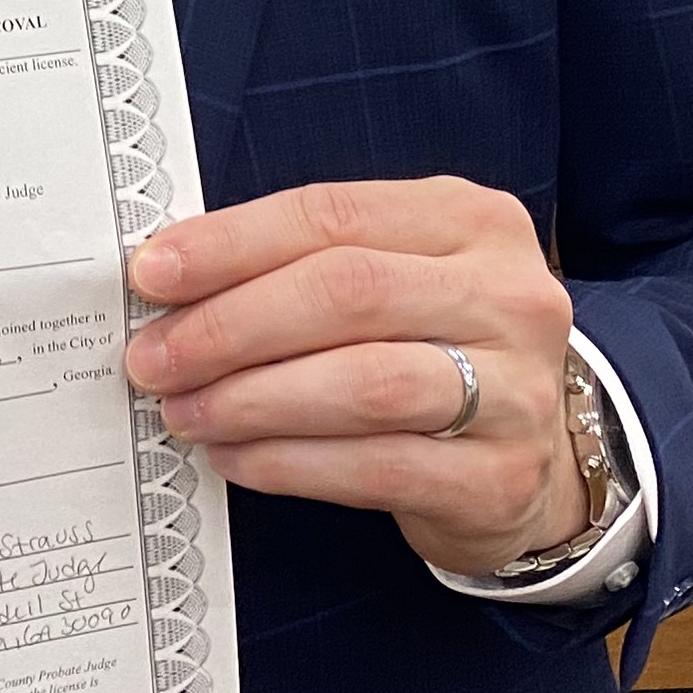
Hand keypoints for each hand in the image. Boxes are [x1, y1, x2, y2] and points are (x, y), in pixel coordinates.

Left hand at [124, 176, 583, 579]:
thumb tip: (172, 278)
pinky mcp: (502, 478)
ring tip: (185, 410)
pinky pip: (377, 466)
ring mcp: (517, 390)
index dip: (230, 244)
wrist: (541, 454)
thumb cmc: (436, 347)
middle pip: (346, 292)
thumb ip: (305, 263)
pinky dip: (289, 462)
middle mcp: (508, 296)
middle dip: (230, 325)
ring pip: (363, 382)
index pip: (332, 215)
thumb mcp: (397, 277)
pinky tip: (237, 457)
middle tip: (155, 356)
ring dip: (252, 398)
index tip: (152, 275)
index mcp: (472, 220)